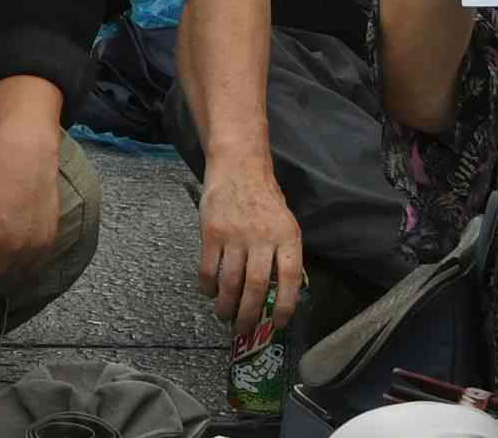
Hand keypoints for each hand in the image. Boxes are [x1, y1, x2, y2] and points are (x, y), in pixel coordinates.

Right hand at [200, 163, 305, 341]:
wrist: (238, 166)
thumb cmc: (265, 198)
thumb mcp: (286, 224)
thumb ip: (284, 255)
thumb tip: (280, 292)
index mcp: (287, 238)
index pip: (289, 280)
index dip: (285, 307)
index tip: (277, 324)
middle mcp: (262, 238)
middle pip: (257, 286)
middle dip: (250, 314)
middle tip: (244, 329)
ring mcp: (235, 235)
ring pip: (230, 281)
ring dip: (226, 305)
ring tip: (225, 317)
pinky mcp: (211, 232)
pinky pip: (208, 267)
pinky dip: (208, 285)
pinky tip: (209, 292)